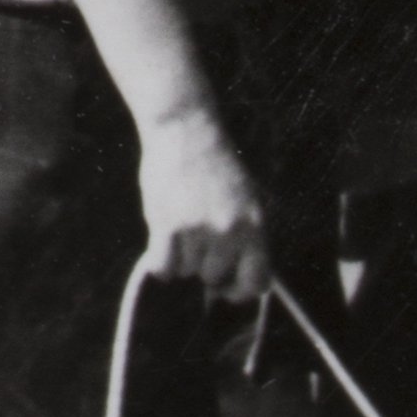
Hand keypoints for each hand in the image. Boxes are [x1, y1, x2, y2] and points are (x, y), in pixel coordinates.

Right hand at [135, 107, 271, 302]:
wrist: (185, 127)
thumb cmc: (217, 163)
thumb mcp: (250, 198)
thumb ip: (249, 237)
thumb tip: (249, 282)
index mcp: (255, 226)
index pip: (256, 284)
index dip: (240, 289)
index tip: (229, 286)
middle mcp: (230, 232)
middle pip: (215, 277)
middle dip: (205, 264)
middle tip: (197, 239)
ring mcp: (198, 230)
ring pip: (188, 271)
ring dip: (182, 257)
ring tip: (180, 228)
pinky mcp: (168, 225)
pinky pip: (163, 267)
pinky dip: (160, 263)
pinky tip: (162, 244)